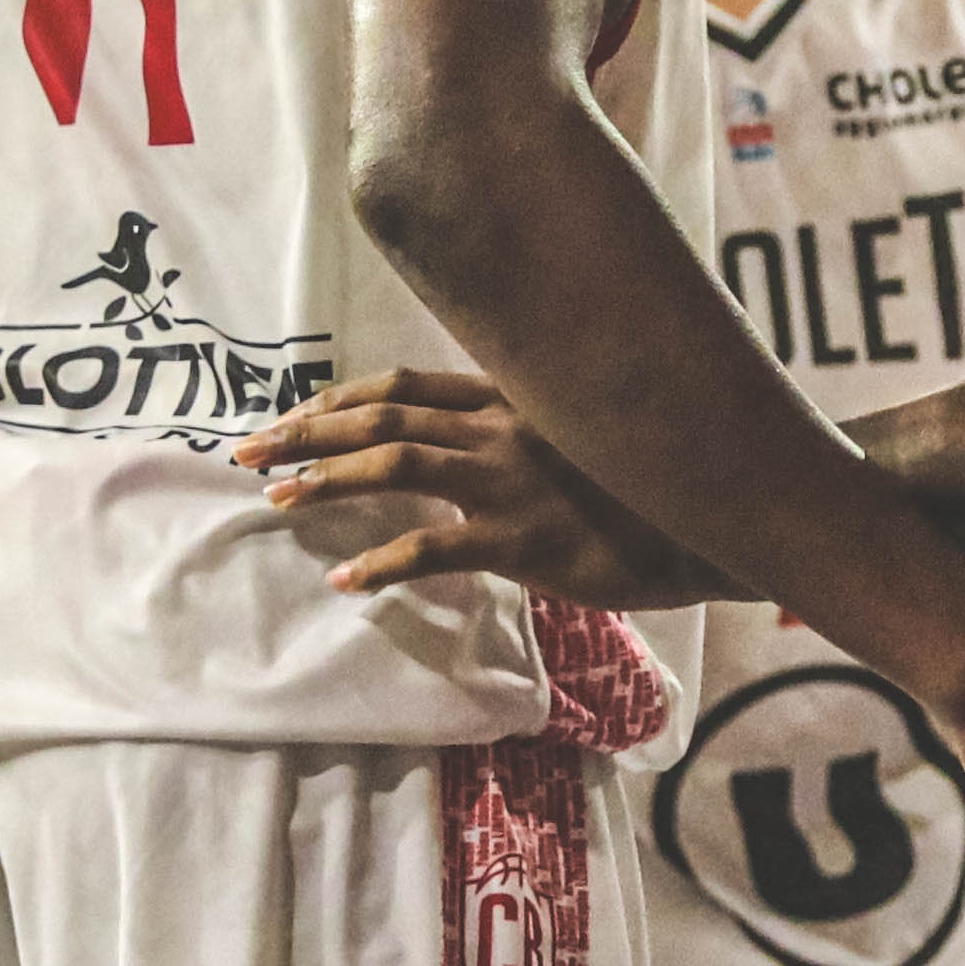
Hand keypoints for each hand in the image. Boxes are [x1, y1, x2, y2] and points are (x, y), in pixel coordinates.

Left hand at [238, 368, 725, 610]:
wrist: (718, 526)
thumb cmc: (654, 491)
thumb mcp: (587, 440)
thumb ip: (531, 433)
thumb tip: (483, 447)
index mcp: (515, 401)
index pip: (405, 385)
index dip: (338, 399)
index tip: (290, 418)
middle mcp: (505, 429)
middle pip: (380, 417)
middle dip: (303, 433)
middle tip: (246, 455)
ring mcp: (512, 482)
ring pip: (394, 466)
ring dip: (324, 481)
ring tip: (276, 503)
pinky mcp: (525, 541)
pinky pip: (433, 547)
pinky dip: (380, 561)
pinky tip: (345, 579)